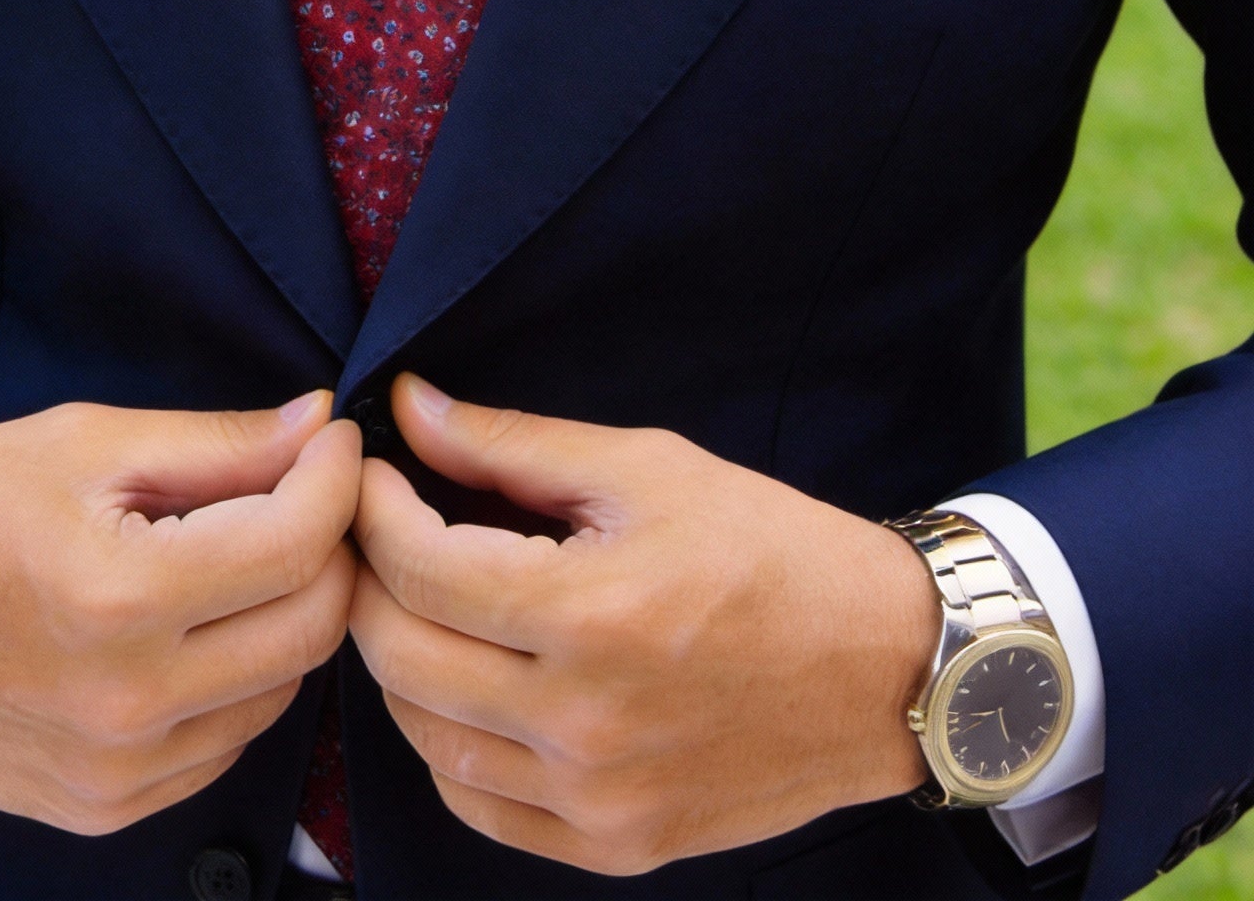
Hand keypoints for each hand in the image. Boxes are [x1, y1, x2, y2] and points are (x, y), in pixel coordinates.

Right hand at [0, 392, 358, 833]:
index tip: (334, 441)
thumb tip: (320, 426)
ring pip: (280, 691)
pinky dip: (236, 680)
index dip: (336, 478)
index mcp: (119, 597)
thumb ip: (215, 443)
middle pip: (311, 627)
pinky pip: (225, 744)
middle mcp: (126, 703)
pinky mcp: (104, 810)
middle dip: (331, 548)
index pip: (296, 542)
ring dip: (285, 616)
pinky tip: (192, 625)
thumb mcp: (83, 442)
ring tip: (237, 554)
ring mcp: (116, 773)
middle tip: (305, 493)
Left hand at [349, 376, 936, 873]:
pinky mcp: (615, 846)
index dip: (371, 506)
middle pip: (398, 654)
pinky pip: (477, 804)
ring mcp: (597, 799)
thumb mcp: (645, 467)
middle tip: (382, 530)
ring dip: (400, 660)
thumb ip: (511, 444)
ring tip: (425, 600)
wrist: (888, 669)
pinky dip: (448, 742)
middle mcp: (584, 723)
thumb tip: (409, 408)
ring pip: (423, 735)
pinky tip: (470, 683)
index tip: (372, 471)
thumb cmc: (771, 550)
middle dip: (367, 578)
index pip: (416, 565)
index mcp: (591, 615)